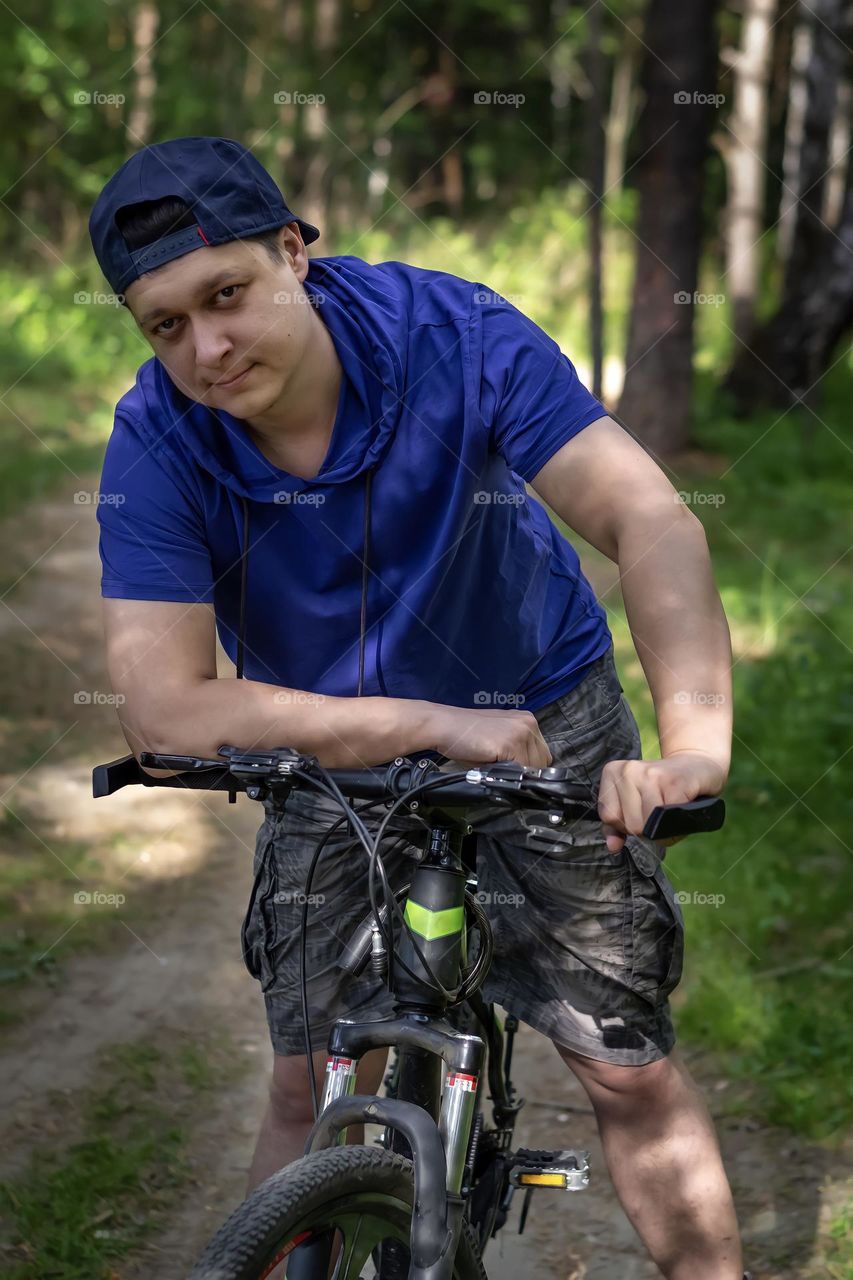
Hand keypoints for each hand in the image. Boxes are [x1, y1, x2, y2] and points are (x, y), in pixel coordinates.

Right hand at [428, 705, 552, 768]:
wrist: (444, 725)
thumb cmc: (466, 736)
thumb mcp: (499, 739)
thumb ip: (517, 749)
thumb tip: (529, 772)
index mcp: (527, 720)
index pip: (542, 754)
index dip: (528, 766)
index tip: (511, 768)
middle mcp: (529, 723)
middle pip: (542, 762)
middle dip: (524, 770)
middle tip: (501, 767)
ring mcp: (521, 732)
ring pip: (532, 768)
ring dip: (515, 773)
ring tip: (494, 764)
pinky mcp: (510, 743)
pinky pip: (519, 770)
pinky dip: (507, 774)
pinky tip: (491, 764)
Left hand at [598, 749, 726, 853]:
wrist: (697, 767)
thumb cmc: (662, 791)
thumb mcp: (633, 805)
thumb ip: (616, 827)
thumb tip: (612, 846)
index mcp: (613, 772)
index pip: (608, 816)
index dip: (626, 824)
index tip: (641, 812)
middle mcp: (628, 770)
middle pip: (630, 824)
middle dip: (646, 828)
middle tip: (659, 812)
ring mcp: (651, 774)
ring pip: (647, 825)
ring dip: (663, 827)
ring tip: (669, 810)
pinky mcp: (675, 782)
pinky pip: (668, 819)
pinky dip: (678, 824)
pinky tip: (681, 808)